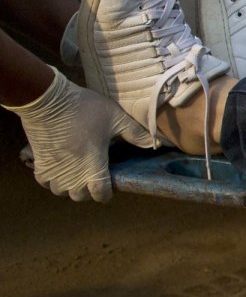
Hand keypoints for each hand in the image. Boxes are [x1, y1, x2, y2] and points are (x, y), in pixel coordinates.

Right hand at [8, 69, 146, 202]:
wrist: (48, 100)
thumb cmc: (85, 110)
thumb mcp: (116, 118)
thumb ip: (136, 134)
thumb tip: (155, 144)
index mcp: (93, 167)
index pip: (101, 195)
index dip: (107, 192)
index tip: (110, 182)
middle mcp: (71, 175)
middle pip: (80, 196)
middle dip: (89, 189)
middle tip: (95, 174)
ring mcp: (53, 170)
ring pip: (61, 191)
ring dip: (69, 186)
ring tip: (77, 172)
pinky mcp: (38, 162)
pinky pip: (44, 181)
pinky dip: (52, 179)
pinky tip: (60, 167)